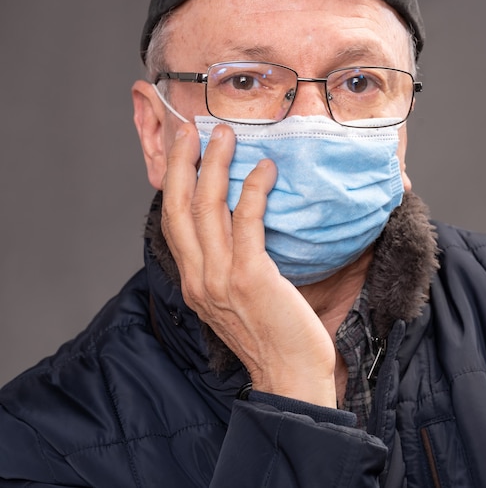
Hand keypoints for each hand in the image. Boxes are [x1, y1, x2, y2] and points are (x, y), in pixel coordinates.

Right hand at [161, 122, 336, 406]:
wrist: (290, 378)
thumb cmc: (272, 336)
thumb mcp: (236, 298)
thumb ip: (229, 263)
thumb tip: (242, 223)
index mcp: (193, 282)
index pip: (173, 222)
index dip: (173, 182)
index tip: (182, 150)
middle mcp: (198, 278)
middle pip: (179, 207)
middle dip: (182, 164)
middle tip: (192, 130)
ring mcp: (220, 278)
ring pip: (208, 208)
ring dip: (215, 166)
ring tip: (225, 136)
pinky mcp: (249, 277)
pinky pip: (247, 221)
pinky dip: (253, 190)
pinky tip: (265, 169)